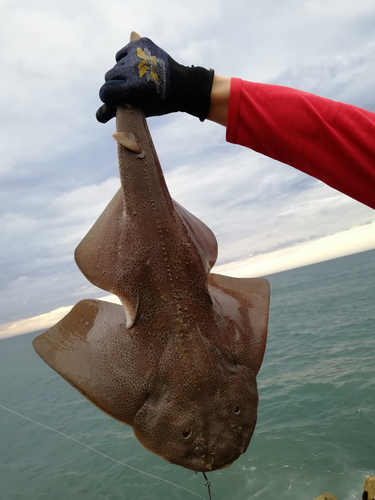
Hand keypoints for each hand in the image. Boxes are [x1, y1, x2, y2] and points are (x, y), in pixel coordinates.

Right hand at [96, 37, 213, 122]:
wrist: (184, 85)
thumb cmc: (161, 102)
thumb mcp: (141, 109)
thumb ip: (118, 111)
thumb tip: (98, 116)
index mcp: (135, 87)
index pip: (106, 91)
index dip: (109, 97)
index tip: (116, 99)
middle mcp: (135, 68)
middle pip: (108, 76)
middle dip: (115, 84)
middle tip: (129, 89)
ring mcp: (139, 53)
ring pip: (116, 64)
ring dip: (122, 72)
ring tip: (136, 78)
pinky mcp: (142, 43)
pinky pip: (123, 53)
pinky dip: (126, 60)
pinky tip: (138, 67)